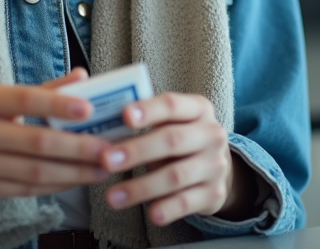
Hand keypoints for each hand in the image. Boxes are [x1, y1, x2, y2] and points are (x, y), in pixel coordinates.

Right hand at [0, 69, 112, 197]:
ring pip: (34, 173)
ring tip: (101, 168)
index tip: (90, 109)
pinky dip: (55, 186)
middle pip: (36, 143)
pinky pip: (24, 190)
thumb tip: (83, 78)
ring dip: (74, 173)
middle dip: (78, 148)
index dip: (59, 105)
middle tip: (109, 149)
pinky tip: (75, 179)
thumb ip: (44, 88)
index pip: (26, 99)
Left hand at [99, 93, 258, 225]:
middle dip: (136, 150)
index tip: (124, 116)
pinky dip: (168, 208)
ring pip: (176, 175)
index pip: (172, 104)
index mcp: (199, 109)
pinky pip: (187, 202)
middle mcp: (211, 134)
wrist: (215, 168)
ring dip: (141, 187)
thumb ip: (146, 121)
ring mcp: (215, 165)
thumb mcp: (170, 123)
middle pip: (172, 140)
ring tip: (112, 196)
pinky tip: (151, 214)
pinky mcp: (215, 193)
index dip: (148, 110)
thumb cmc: (180, 140)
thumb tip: (103, 129)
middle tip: (106, 160)